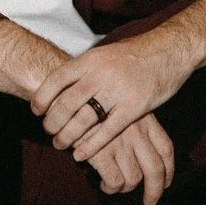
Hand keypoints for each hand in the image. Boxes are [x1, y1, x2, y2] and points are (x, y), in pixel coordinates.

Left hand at [31, 30, 196, 162]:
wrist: (170, 49)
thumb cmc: (136, 53)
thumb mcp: (106, 53)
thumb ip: (86, 68)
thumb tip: (62, 83)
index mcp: (92, 58)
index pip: (58, 78)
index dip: (43, 96)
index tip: (36, 110)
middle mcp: (102, 73)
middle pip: (67, 102)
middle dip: (53, 121)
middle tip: (48, 131)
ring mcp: (118, 90)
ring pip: (84, 119)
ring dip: (68, 136)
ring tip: (60, 144)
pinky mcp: (135, 107)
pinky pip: (107, 131)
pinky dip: (90, 146)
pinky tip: (80, 155)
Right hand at [86, 114, 175, 204]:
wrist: (70, 100)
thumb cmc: (95, 105)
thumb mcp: (123, 107)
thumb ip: (136, 126)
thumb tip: (144, 156)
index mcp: (145, 119)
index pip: (165, 149)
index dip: (169, 170)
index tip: (166, 183)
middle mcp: (136, 132)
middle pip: (155, 169)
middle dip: (155, 190)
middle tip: (150, 202)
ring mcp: (120, 143)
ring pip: (134, 179)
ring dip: (126, 188)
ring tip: (115, 185)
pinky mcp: (101, 153)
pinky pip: (115, 182)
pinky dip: (110, 188)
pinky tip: (103, 183)